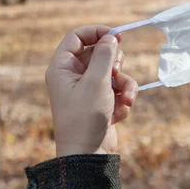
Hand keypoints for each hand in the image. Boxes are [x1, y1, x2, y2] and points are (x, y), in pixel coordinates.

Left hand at [45, 25, 137, 156]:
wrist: (87, 156)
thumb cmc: (85, 117)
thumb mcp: (96, 82)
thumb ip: (104, 55)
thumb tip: (110, 37)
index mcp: (62, 68)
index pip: (77, 37)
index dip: (96, 32)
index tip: (116, 35)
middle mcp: (73, 76)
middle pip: (98, 53)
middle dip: (114, 63)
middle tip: (116, 71)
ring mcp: (87, 90)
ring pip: (112, 73)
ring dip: (124, 84)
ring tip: (126, 98)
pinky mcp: (100, 103)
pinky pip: (117, 90)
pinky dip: (122, 99)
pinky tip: (119, 114)